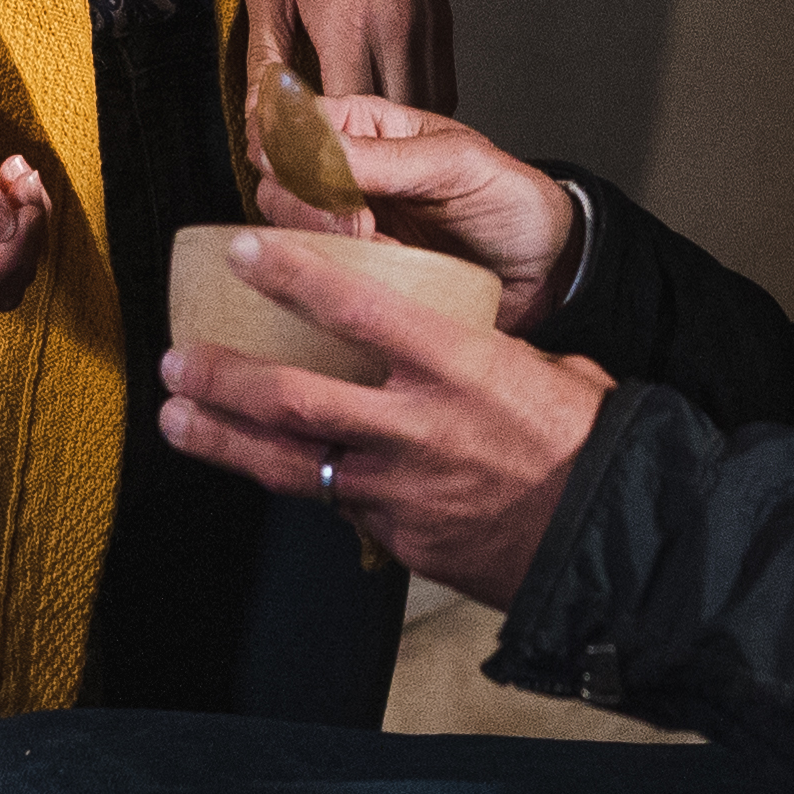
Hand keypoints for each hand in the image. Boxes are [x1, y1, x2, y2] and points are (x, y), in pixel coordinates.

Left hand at [156, 231, 611, 608]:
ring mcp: (402, 491)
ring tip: (175, 418)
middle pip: (296, 399)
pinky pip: (339, 508)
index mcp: (460, 366)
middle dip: (225, 377)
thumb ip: (489, 353)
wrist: (618, 542)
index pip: (358, 307)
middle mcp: (419, 427)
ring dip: (225, 439)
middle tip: (176, 357)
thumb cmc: (593, 446)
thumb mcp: (547, 372)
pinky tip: (265, 469)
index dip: (292, 275)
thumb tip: (471, 339)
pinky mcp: (401, 540)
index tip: (244, 251)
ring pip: (293, 465)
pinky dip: (303, 486)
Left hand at [240, 0, 443, 210]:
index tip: (300, 170)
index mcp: (346, 21)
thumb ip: (265, 61)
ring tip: (368, 166)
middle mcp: (395, 29)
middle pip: (391, 125)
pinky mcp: (444, 27)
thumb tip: (259, 120)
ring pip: (423, 115)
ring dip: (399, 146)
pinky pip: (442, 92)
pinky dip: (419, 119)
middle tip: (333, 182)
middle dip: (363, 161)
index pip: (342, 113)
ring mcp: (426, 28)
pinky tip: (396, 131)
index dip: (321, 151)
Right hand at [262, 93, 581, 334]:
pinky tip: (374, 280)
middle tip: (362, 224)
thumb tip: (310, 146)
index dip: (286, 147)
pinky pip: (311, 280)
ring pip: (284, 234)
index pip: (289, 121)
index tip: (322, 176)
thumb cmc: (511, 201)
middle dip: (308, 206)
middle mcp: (341, 174)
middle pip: (274, 183)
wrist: (546, 270)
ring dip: (322, 247)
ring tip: (381, 249)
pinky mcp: (350, 276)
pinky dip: (333, 282)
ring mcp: (341, 227)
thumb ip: (385, 157)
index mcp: (363, 126)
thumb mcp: (458, 165)